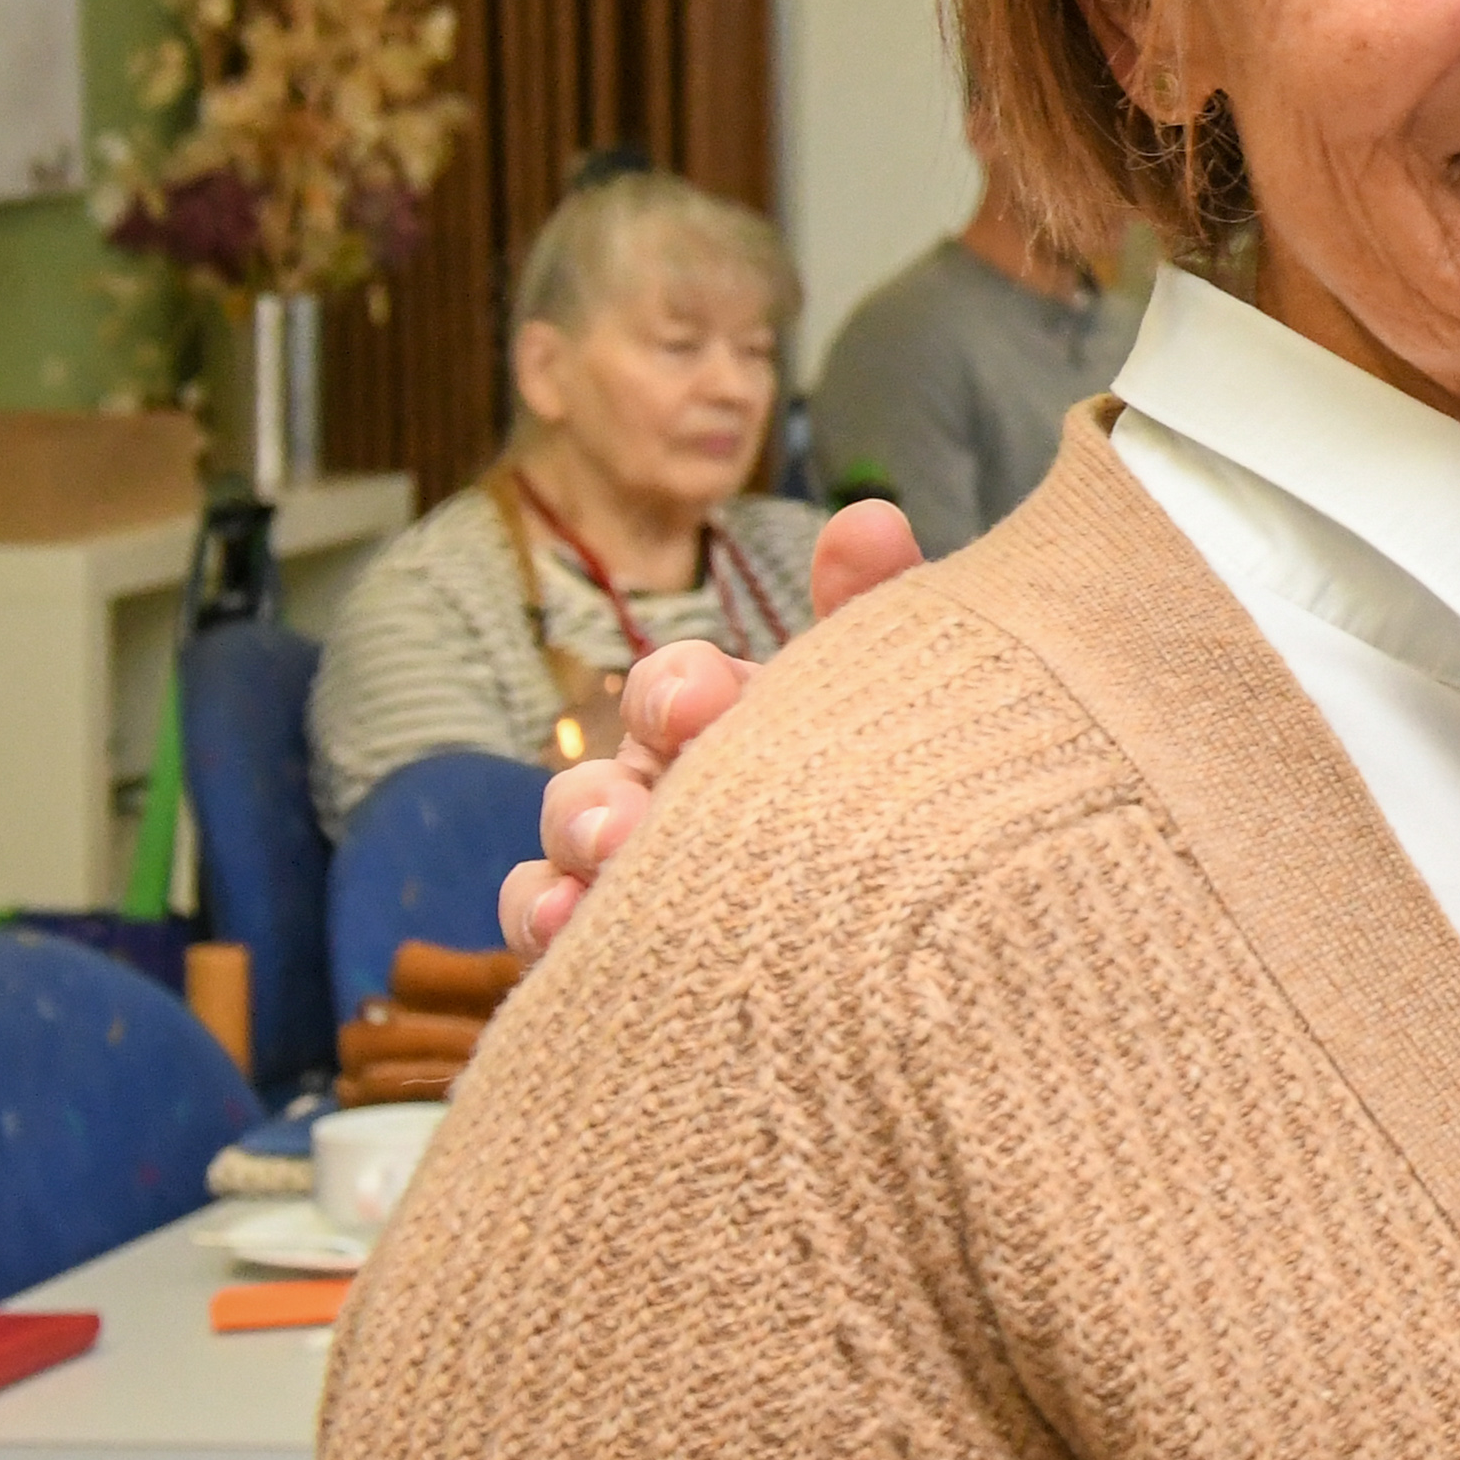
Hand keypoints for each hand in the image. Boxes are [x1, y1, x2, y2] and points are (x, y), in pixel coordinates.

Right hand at [496, 496, 916, 956]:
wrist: (916, 917)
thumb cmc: (887, 786)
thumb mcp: (882, 699)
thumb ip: (869, 613)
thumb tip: (869, 517)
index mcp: (724, 721)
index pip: (676, 689)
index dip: (680, 691)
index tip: (703, 706)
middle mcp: (662, 786)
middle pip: (605, 775)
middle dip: (609, 793)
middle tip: (634, 821)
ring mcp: (626, 864)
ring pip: (568, 844)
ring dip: (576, 850)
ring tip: (605, 868)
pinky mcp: (611, 942)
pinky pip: (547, 921)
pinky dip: (543, 918)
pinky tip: (564, 927)